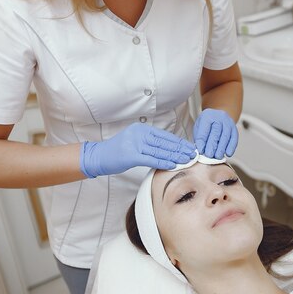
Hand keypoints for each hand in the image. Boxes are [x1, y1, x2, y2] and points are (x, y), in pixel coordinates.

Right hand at [80, 123, 195, 177]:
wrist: (99, 157)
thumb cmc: (117, 152)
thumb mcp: (134, 142)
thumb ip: (149, 143)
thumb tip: (168, 148)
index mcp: (142, 129)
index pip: (164, 136)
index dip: (178, 142)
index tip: (189, 147)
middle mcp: (139, 134)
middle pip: (164, 142)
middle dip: (180, 148)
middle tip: (193, 153)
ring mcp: (135, 143)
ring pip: (160, 150)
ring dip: (175, 156)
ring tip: (187, 160)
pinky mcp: (131, 155)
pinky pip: (151, 159)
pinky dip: (163, 162)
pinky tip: (173, 165)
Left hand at [193, 109, 237, 158]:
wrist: (218, 117)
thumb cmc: (207, 125)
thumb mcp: (199, 128)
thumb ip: (199, 139)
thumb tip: (200, 151)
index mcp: (207, 116)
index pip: (204, 130)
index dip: (202, 142)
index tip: (200, 151)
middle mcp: (219, 117)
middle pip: (216, 133)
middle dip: (212, 146)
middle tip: (209, 155)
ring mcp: (228, 122)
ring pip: (225, 136)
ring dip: (221, 148)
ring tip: (217, 157)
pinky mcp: (234, 128)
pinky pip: (234, 138)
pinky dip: (231, 147)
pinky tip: (228, 154)